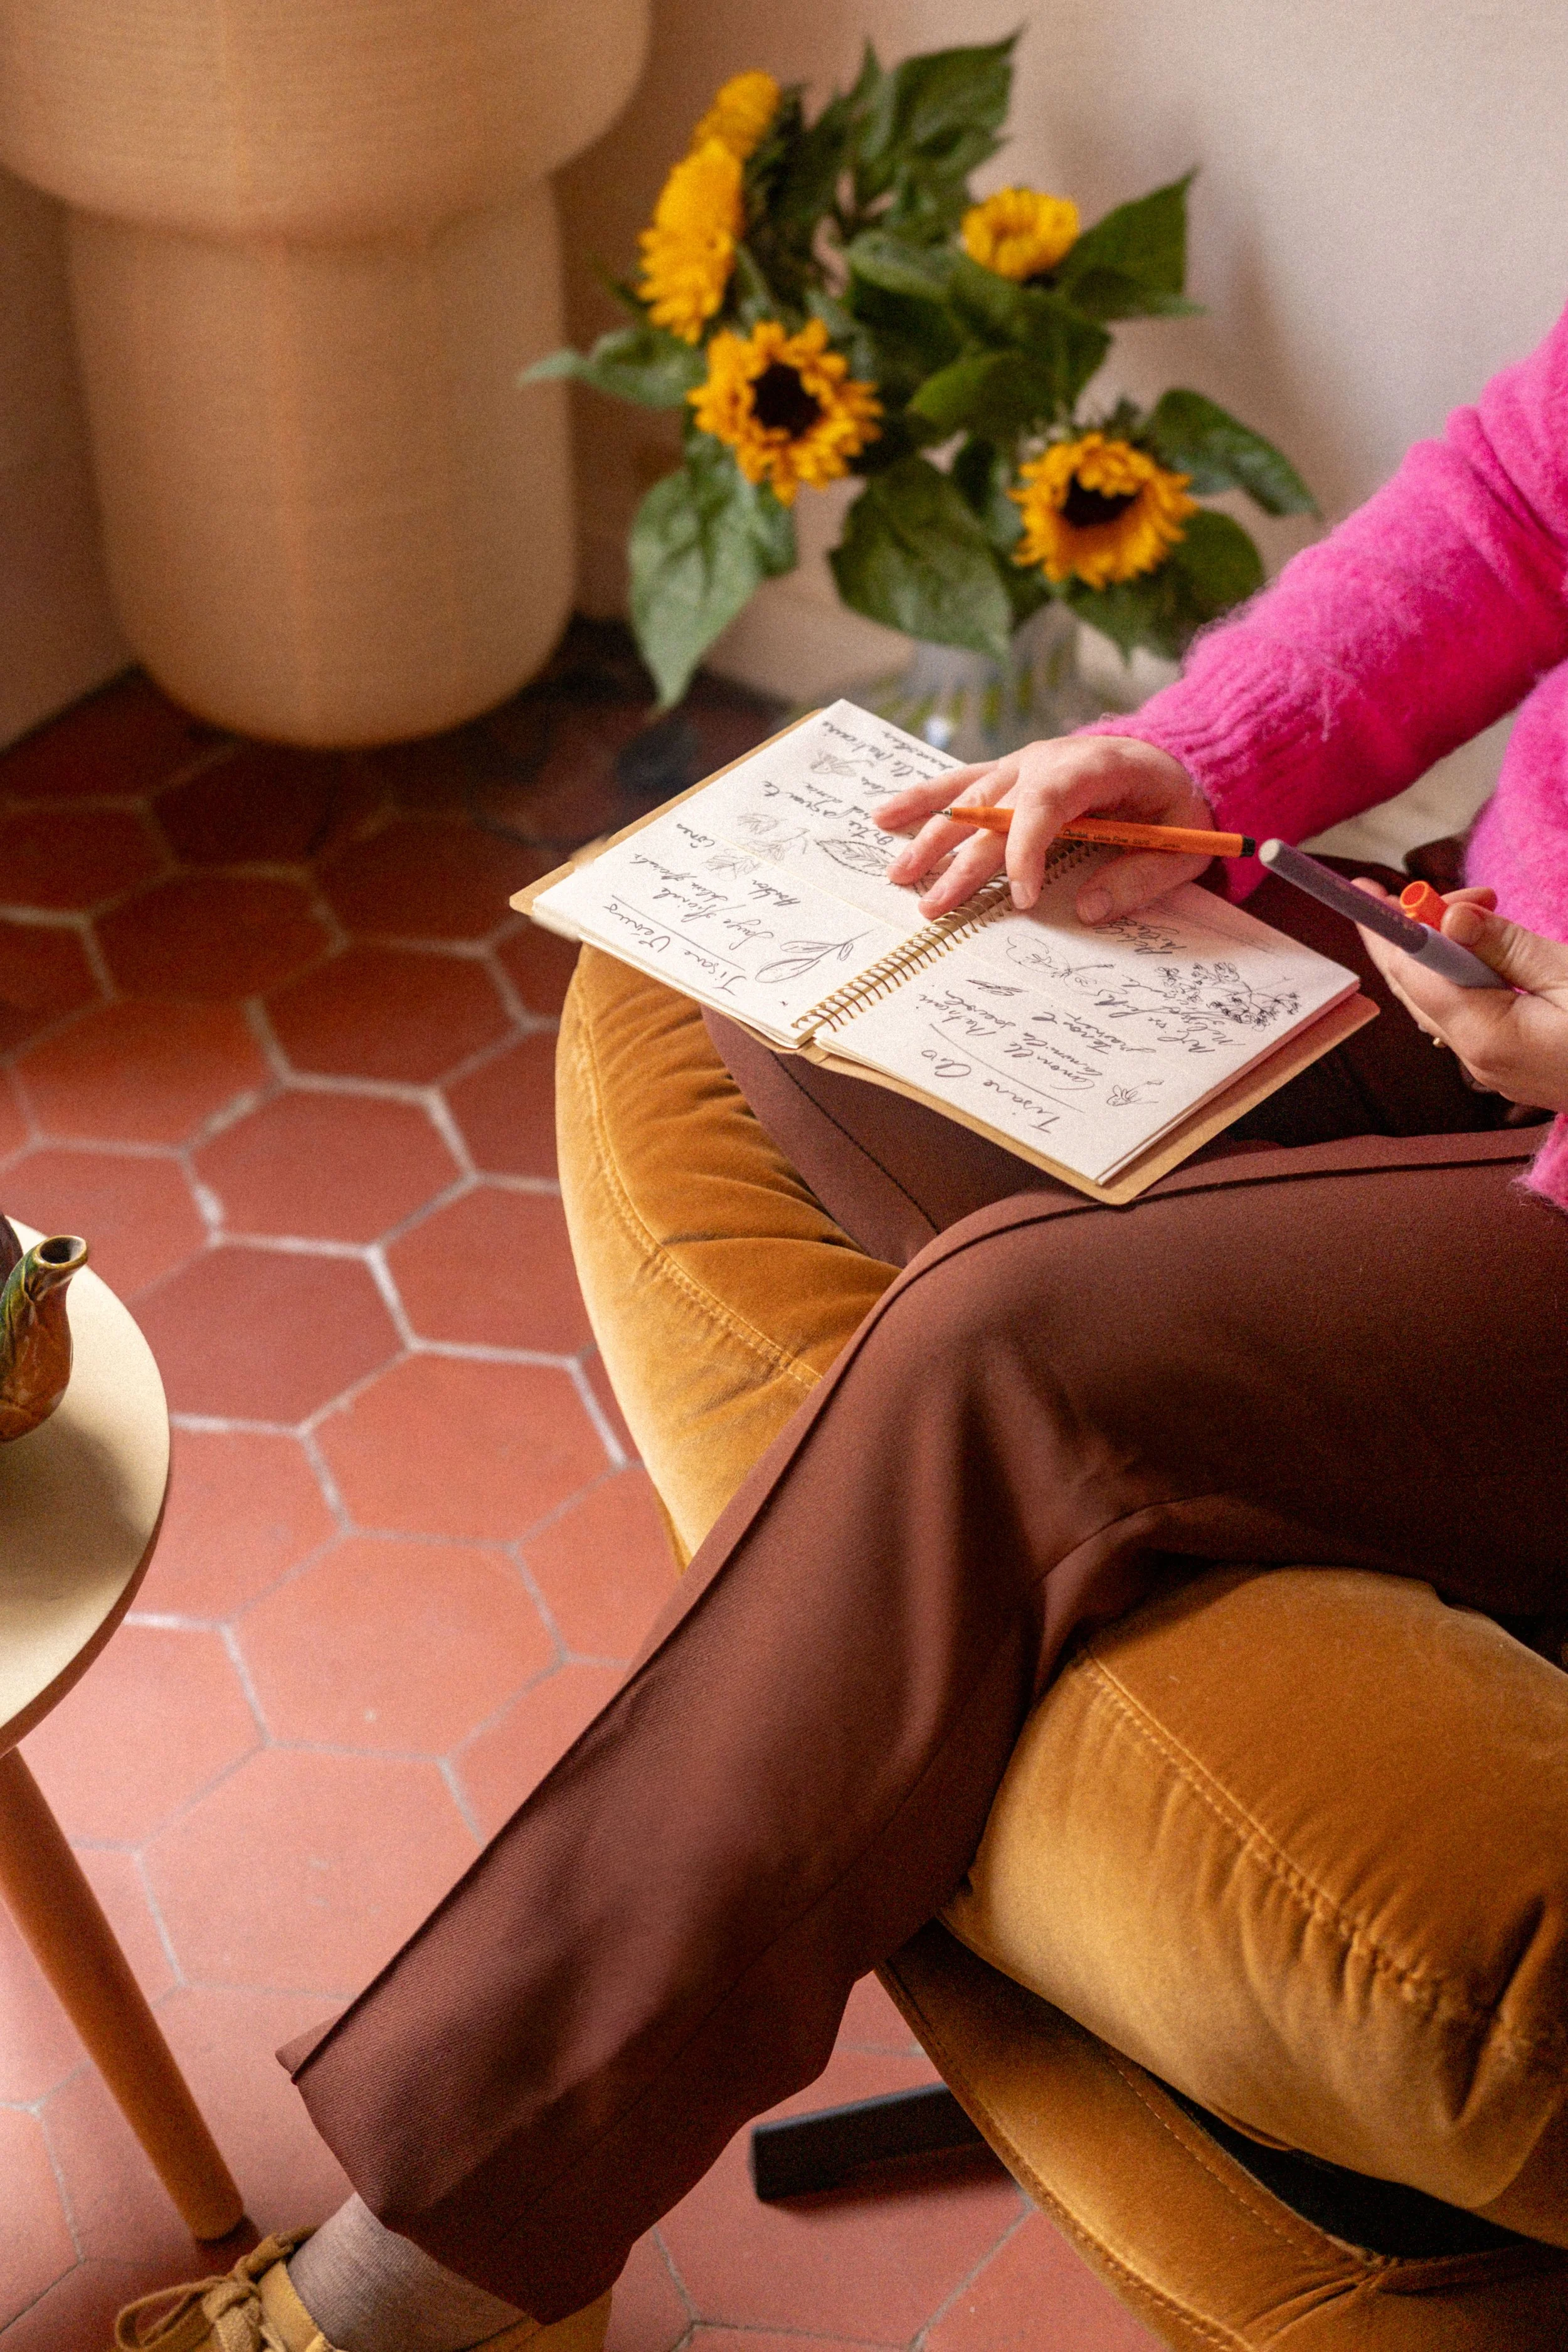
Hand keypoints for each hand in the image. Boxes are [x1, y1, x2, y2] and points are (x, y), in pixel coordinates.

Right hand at [875, 735, 1214, 922]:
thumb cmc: (1176, 803)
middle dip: (964, 863)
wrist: (1173, 756)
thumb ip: (1139, 877)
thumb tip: (1085, 910)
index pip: (1046, 803)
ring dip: (931, 838)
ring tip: (899, 875)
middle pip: (997, 811)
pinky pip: (961, 785)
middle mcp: (1049, 758)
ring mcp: (1025, 762)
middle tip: (935, 909)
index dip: (1026, 850)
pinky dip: (923, 801)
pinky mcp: (1010, 771)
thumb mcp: (1183, 844)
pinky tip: (885, 817)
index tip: (1019, 899)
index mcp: (1095, 767)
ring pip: (969, 799)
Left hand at [1354, 881, 1567, 1110]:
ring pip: (1439, 1001)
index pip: (1414, 974)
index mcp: (1487, 1036)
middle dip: (1410, 933)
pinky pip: (1465, 1015)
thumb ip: (1507, 947)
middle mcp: (1477, 1058)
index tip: (1364, 890)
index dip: (1385, 928)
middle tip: (1414, 888)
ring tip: (1470, 907)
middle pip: (1417, 988)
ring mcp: (1492, 1068)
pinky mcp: (1509, 1065)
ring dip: (1442, 951)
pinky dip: (1462, 976)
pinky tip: (1480, 948)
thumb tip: (1447, 918)